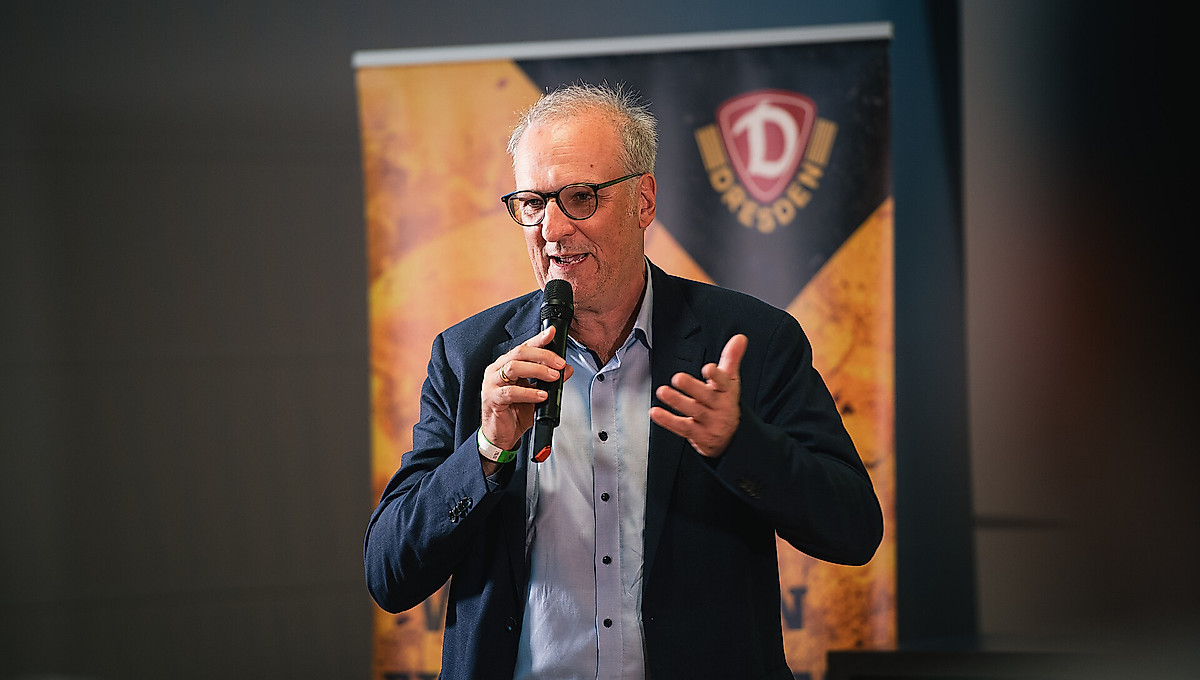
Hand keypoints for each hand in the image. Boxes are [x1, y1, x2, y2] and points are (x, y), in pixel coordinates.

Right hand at [480, 325, 572, 453]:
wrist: (500, 435)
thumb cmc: (514, 413)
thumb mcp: (536, 394)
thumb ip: (550, 380)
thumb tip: (566, 369)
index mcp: (506, 365)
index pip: (523, 347)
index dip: (538, 339)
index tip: (551, 333)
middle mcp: (497, 370)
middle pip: (519, 353)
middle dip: (543, 356)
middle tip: (559, 364)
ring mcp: (491, 384)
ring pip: (514, 367)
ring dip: (537, 370)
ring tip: (553, 377)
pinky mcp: (492, 399)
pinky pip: (510, 391)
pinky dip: (529, 392)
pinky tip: (541, 395)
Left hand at [649, 334, 746, 457]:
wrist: (732, 437)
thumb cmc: (725, 402)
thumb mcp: (730, 381)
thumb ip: (731, 358)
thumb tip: (739, 337)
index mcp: (726, 391)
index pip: (723, 382)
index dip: (716, 376)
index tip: (708, 368)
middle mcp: (719, 407)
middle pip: (706, 397)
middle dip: (692, 387)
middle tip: (678, 378)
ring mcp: (709, 422)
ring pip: (693, 411)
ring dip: (677, 401)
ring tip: (663, 391)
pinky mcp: (698, 435)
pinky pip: (682, 428)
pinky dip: (668, 421)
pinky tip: (655, 412)